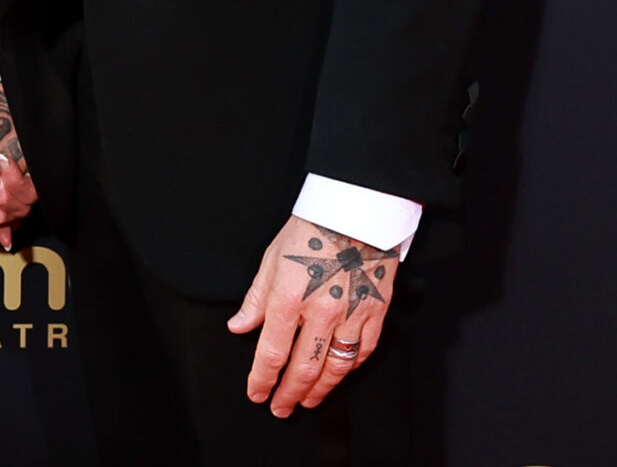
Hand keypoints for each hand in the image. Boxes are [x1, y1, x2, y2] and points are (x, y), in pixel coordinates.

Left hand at [227, 215, 395, 416]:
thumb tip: (239, 327)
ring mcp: (352, 313)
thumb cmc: (311, 228)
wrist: (356, 209)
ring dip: (319, 390)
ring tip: (307, 400)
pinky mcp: (376, 311)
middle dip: (289, 394)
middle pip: (303, 368)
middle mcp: (321, 311)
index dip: (262, 379)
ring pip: (335, 368)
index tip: (256, 393)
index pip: (271, 353)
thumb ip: (256, 299)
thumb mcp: (272, 259)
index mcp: (289, 297)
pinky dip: (348, 369)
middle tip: (280, 407)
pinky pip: (362, 352)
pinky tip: (337, 375)